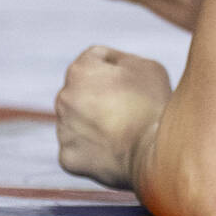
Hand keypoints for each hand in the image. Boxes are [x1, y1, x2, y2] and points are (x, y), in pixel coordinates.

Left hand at [54, 46, 170, 189]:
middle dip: (103, 93)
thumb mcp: (147, 66)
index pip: (97, 58)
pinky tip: (117, 148)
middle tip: (132, 106)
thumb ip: (121, 62)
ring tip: (126, 129)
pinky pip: (81, 147)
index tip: (137, 80)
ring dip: (98, 120)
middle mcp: (63, 98)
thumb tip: (110, 70)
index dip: (122, 66)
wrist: (153, 152)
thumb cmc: (152, 104)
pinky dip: (96, 147)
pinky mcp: (67, 157)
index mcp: (80, 70)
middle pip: (85, 90)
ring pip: (81, 119)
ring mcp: (63, 130)